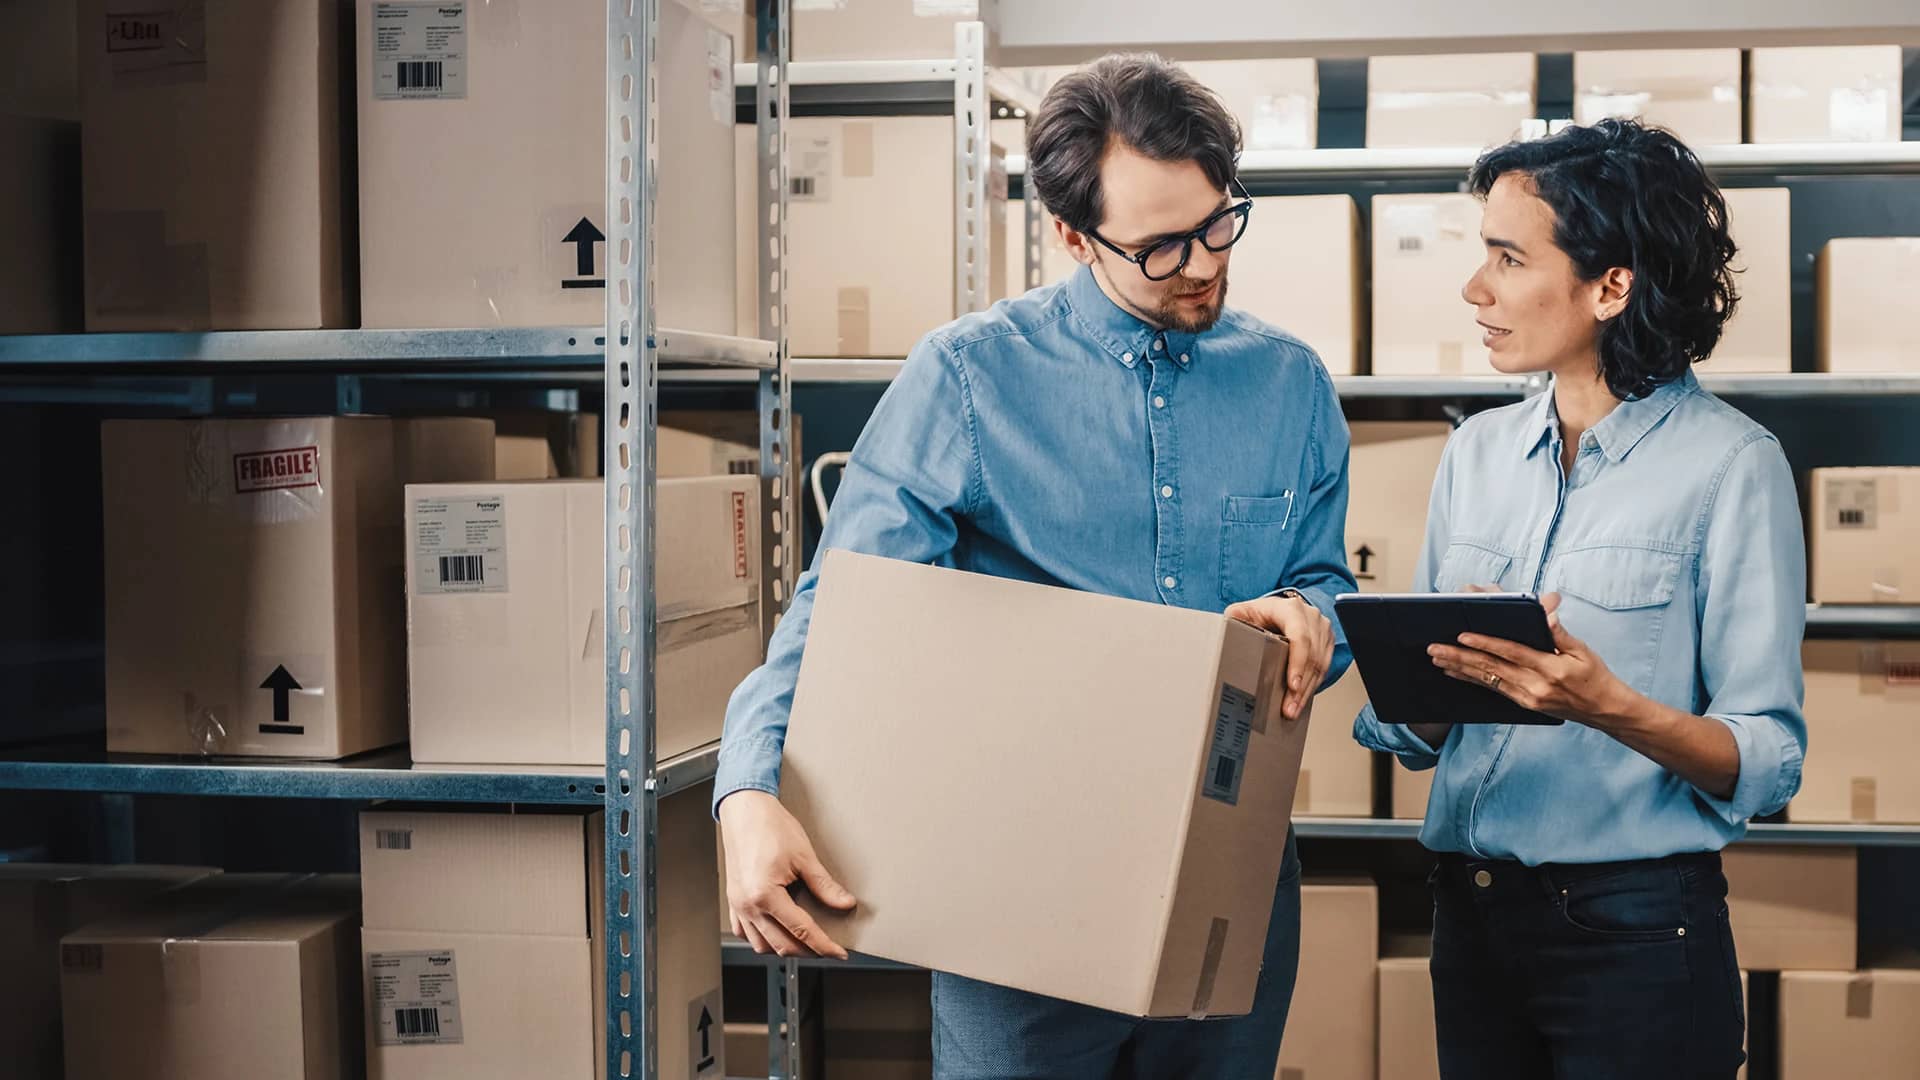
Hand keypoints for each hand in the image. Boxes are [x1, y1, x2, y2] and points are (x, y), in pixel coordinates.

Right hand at [717, 790, 856, 958]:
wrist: (744, 809)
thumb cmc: (769, 826)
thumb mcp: (804, 856)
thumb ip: (824, 885)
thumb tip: (844, 903)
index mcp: (765, 895)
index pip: (801, 931)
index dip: (824, 945)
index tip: (839, 952)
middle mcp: (748, 905)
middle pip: (781, 945)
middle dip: (807, 951)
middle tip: (827, 948)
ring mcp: (738, 904)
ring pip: (761, 945)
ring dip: (783, 948)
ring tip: (804, 941)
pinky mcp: (733, 899)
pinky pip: (744, 932)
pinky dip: (762, 938)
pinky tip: (776, 932)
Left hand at [1224, 592, 1333, 719]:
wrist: (1279, 610)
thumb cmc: (1260, 613)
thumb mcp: (1243, 612)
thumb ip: (1234, 621)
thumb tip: (1224, 636)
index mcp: (1289, 609)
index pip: (1300, 636)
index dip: (1297, 662)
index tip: (1292, 685)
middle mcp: (1310, 617)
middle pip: (1311, 656)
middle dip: (1299, 687)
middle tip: (1288, 707)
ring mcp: (1321, 629)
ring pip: (1320, 665)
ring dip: (1306, 691)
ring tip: (1292, 709)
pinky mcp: (1326, 642)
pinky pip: (1324, 668)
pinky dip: (1312, 686)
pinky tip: (1300, 700)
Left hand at [1426, 593, 1632, 727]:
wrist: (1604, 710)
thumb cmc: (1595, 676)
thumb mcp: (1583, 650)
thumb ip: (1560, 633)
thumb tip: (1547, 612)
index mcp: (1551, 668)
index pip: (1511, 653)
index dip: (1485, 643)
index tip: (1462, 635)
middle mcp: (1535, 686)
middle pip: (1492, 668)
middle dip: (1460, 657)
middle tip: (1435, 647)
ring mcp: (1528, 697)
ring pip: (1487, 680)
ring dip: (1460, 668)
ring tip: (1437, 658)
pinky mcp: (1524, 704)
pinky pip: (1493, 690)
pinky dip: (1472, 680)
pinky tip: (1455, 673)